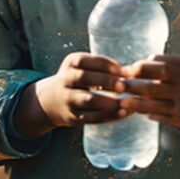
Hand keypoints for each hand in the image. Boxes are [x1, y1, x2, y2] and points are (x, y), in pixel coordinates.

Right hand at [12, 52, 127, 138]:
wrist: (50, 102)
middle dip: (105, 81)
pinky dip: (110, 116)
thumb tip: (129, 71)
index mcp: (69, 64)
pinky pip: (93, 117)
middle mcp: (65, 80)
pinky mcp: (73, 117)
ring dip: (109, 101)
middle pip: (84, 78)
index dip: (103, 64)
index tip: (120, 69)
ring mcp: (68, 99)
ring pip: (88, 100)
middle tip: (123, 86)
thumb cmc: (77, 80)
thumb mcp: (82, 67)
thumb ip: (102, 67)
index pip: (84, 60)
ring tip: (127, 103)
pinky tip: (124, 113)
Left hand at [120, 54, 179, 134]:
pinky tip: (135, 110)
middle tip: (118, 85)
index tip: (125, 70)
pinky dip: (146, 113)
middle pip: (155, 86)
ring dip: (136, 103)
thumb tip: (134, 66)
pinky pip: (160, 116)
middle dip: (134, 86)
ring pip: (155, 104)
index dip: (141, 67)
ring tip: (122, 101)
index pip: (160, 66)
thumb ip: (162, 62)